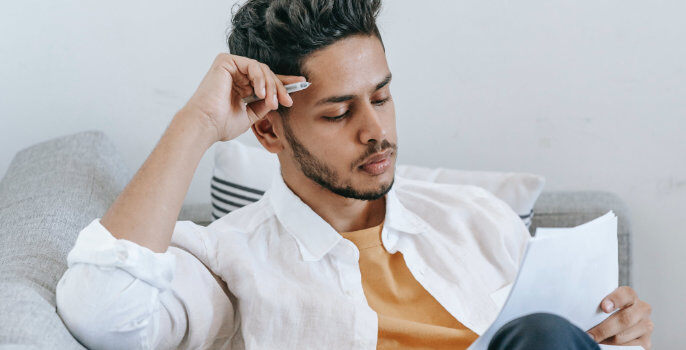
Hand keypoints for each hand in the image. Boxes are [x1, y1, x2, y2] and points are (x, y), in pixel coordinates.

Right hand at [182, 53, 305, 142]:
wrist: (205, 125)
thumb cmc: (221, 124)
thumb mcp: (251, 115)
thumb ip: (263, 105)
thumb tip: (277, 99)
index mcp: (240, 86)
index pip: (265, 81)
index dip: (283, 83)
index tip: (301, 84)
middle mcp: (235, 75)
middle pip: (267, 74)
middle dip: (280, 88)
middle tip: (287, 101)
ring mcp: (230, 67)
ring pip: (262, 70)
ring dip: (271, 86)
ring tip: (272, 102)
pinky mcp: (225, 61)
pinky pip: (252, 65)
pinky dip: (260, 78)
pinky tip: (261, 93)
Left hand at [586, 286, 652, 348]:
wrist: (617, 329)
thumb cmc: (604, 315)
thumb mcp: (602, 307)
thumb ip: (598, 307)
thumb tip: (584, 313)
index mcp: (630, 296)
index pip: (626, 294)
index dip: (615, 300)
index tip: (604, 308)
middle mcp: (642, 309)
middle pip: (625, 319)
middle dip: (604, 329)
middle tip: (589, 335)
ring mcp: (646, 326)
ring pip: (623, 336)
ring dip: (606, 340)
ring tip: (594, 341)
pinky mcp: (646, 343)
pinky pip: (629, 348)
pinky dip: (614, 348)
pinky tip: (605, 346)